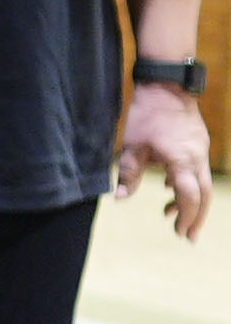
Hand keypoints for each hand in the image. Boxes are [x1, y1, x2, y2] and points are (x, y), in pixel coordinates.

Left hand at [115, 82, 211, 239]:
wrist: (166, 86)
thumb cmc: (147, 116)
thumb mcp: (132, 147)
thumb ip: (128, 174)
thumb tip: (120, 199)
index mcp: (183, 162)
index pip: (190, 197)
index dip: (186, 217)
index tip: (181, 233)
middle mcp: (198, 158)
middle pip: (204, 195)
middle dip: (196, 218)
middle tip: (187, 237)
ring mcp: (201, 150)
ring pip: (202, 183)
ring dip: (191, 202)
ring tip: (171, 215)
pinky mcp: (198, 143)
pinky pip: (198, 170)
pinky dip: (188, 184)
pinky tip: (171, 189)